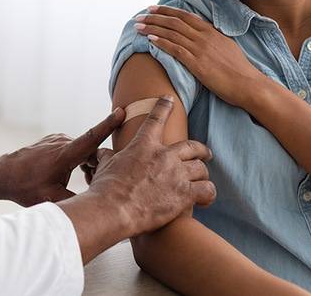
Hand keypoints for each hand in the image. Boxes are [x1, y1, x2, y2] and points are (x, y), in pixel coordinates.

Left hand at [0, 109, 126, 205]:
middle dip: (101, 164)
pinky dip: (80, 160)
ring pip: (84, 151)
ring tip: (85, 181)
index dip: (108, 125)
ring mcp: (58, 139)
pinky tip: (72, 174)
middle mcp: (62, 142)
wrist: (3, 174)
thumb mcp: (52, 200)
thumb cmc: (25, 188)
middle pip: (92, 151)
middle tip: (98, 182)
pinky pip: (75, 148)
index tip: (121, 111)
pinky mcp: (55, 140)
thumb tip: (99, 205)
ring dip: (89, 164)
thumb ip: (77, 201)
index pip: (91, 138)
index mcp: (64, 155)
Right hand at [86, 96, 215, 237]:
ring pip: (201, 169)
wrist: (113, 210)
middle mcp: (164, 156)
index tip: (169, 99)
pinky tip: (205, 199)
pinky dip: (208, 194)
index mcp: (144, 145)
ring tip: (203, 181)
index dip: (164, 107)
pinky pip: (207, 190)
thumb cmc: (106, 189)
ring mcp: (176, 174)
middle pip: (192, 146)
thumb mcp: (105, 166)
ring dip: (203, 175)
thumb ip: (108, 156)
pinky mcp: (184, 195)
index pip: (156, 119)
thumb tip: (102, 153)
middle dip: (202, 150)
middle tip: (206, 153)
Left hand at [134, 5, 265, 107]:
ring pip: (172, 33)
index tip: (154, 9)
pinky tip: (149, 40)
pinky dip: (161, 42)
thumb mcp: (227, 47)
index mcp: (211, 31)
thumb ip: (213, 39)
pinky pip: (175, 49)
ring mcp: (200, 49)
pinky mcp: (197, 63)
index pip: (185, 16)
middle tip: (140, 16)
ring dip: (152, 28)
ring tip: (138, 26)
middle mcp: (204, 37)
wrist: (249, 84)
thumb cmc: (239, 70)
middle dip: (155, 17)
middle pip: (175, 22)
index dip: (168, 11)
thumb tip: (203, 36)